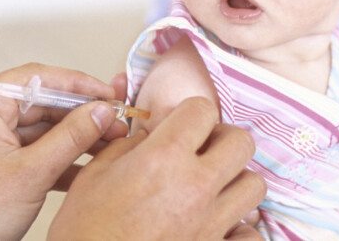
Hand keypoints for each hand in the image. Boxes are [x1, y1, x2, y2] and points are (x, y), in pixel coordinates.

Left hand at [0, 63, 128, 240]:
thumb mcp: (32, 174)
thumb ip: (72, 137)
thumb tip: (102, 111)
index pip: (38, 79)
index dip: (79, 85)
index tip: (108, 94)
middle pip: (41, 102)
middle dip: (81, 116)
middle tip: (114, 124)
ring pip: (39, 127)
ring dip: (73, 138)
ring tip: (108, 145)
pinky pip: (28, 147)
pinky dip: (56, 156)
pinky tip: (86, 167)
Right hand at [48, 96, 266, 239]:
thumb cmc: (85, 231)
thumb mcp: (93, 175)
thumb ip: (127, 146)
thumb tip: (150, 137)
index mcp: (163, 158)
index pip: (203, 110)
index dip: (191, 113)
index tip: (181, 125)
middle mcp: (195, 187)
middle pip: (241, 143)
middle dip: (222, 140)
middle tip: (201, 150)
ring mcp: (211, 222)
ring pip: (254, 185)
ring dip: (235, 181)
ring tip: (211, 188)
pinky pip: (250, 234)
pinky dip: (241, 229)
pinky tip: (220, 226)